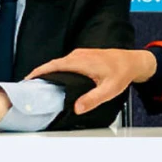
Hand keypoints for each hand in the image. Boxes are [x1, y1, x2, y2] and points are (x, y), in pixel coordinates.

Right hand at [25, 48, 156, 114]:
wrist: (133, 61)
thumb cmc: (122, 73)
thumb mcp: (109, 89)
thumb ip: (93, 99)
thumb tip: (77, 108)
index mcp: (81, 61)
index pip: (54, 65)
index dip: (39, 71)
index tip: (28, 79)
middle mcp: (79, 55)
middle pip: (53, 63)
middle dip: (40, 73)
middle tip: (29, 85)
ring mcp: (81, 54)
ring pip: (59, 62)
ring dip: (48, 70)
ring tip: (39, 83)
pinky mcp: (84, 55)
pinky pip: (65, 61)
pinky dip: (57, 68)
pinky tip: (56, 77)